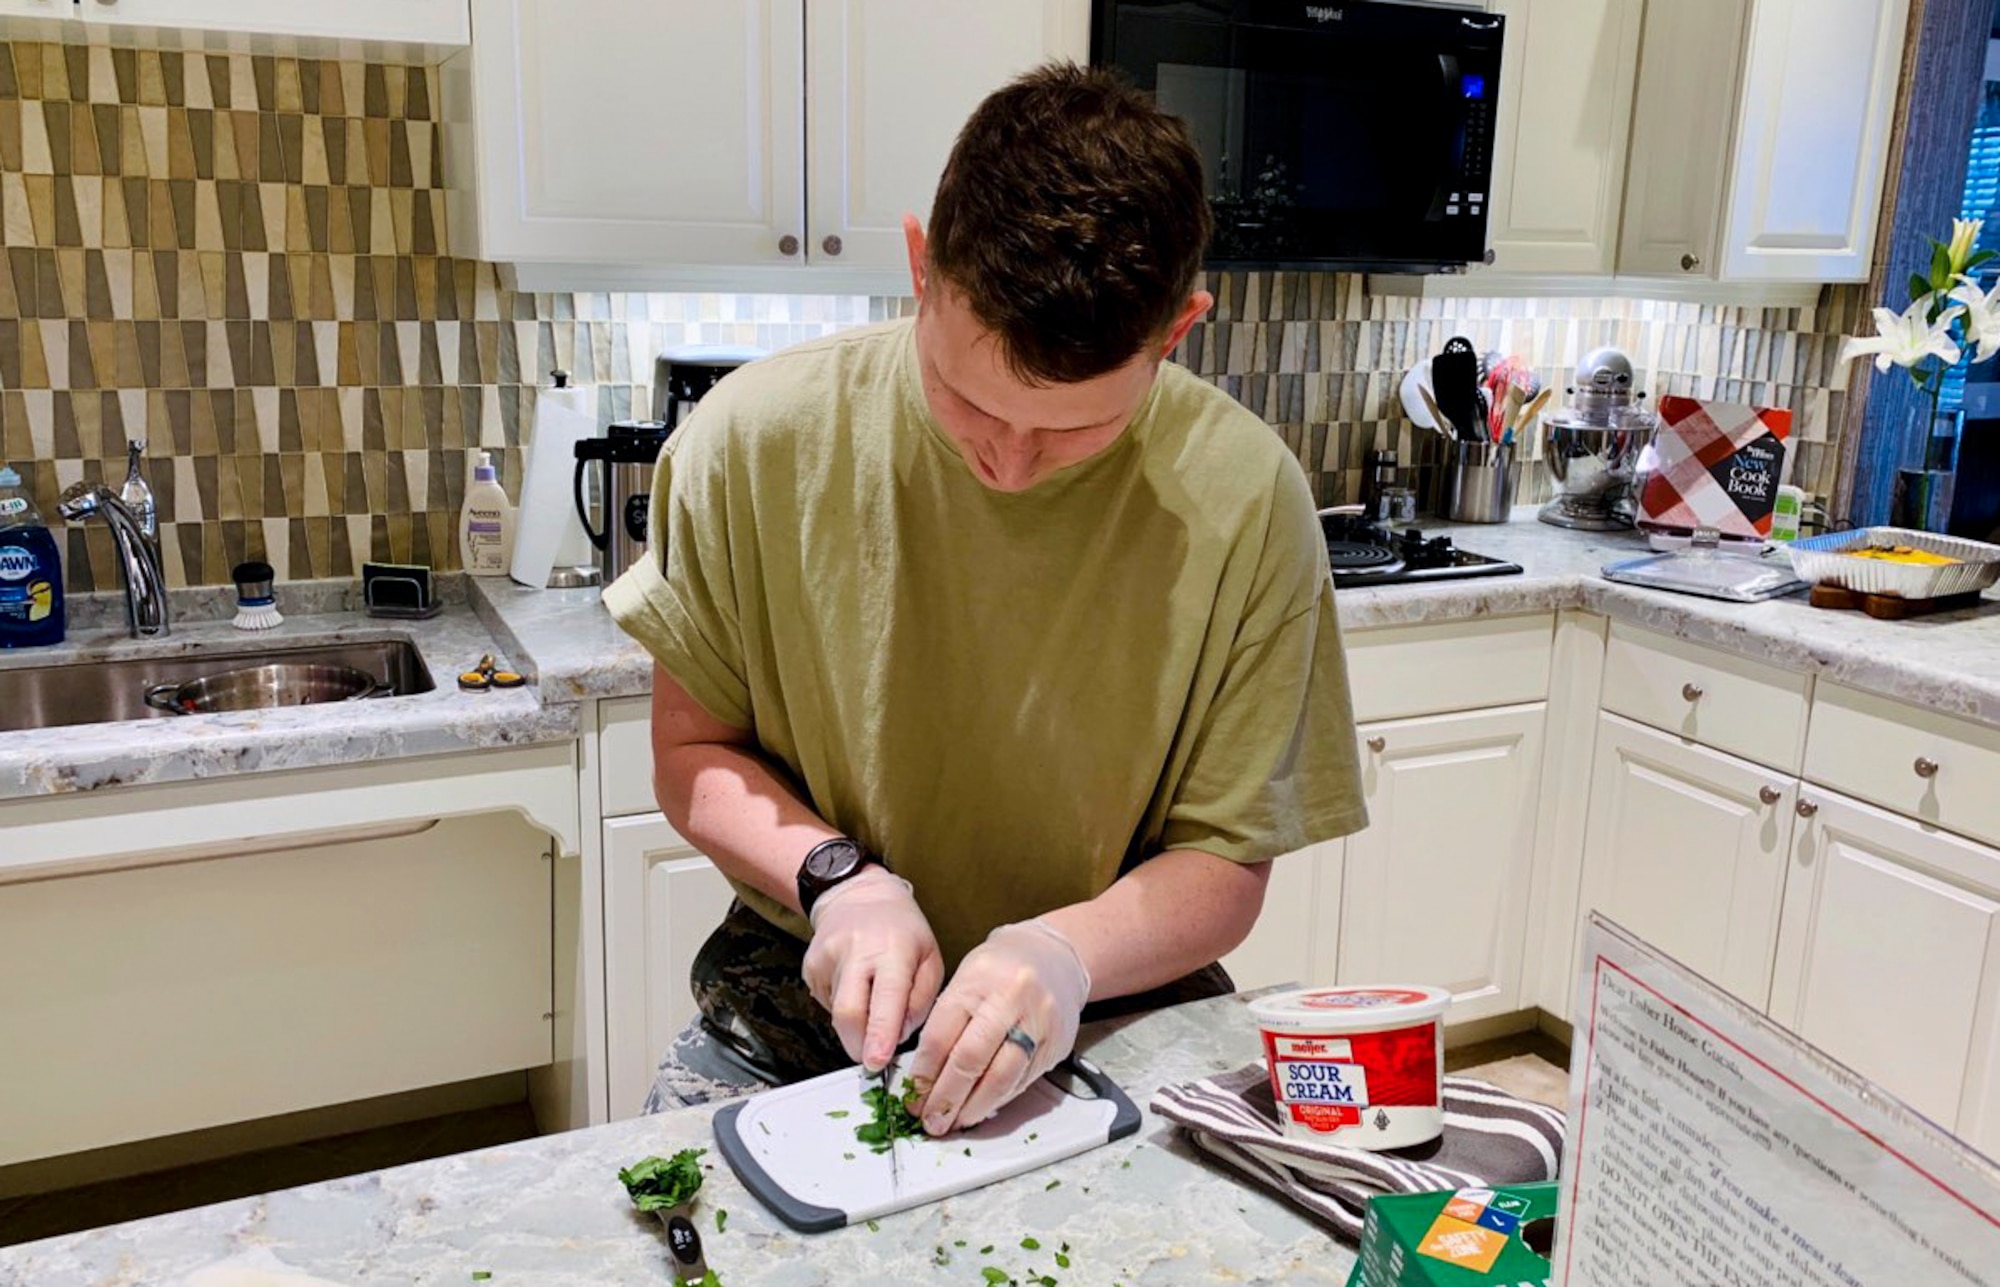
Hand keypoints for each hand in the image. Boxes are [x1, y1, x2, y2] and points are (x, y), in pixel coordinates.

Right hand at [800, 866, 943, 1070]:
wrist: (858, 895)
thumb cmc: (901, 929)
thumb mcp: (930, 956)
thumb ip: (921, 1000)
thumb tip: (900, 1037)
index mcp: (892, 948)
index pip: (884, 998)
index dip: (880, 1034)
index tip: (877, 1061)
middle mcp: (855, 952)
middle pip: (849, 1013)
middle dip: (859, 1046)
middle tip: (872, 1058)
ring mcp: (827, 958)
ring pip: (838, 1014)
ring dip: (857, 1023)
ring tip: (871, 998)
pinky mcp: (810, 968)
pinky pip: (828, 1005)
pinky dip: (845, 1008)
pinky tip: (856, 987)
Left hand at [908, 919, 1091, 1135]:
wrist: (1054, 954)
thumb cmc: (1001, 969)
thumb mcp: (965, 979)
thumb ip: (946, 1022)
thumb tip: (925, 1078)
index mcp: (976, 982)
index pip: (941, 1037)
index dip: (924, 1075)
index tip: (913, 1099)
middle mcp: (1009, 999)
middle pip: (970, 1061)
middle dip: (946, 1098)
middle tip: (932, 1121)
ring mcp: (1038, 1021)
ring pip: (1002, 1077)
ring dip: (975, 1107)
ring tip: (956, 1121)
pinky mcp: (1057, 1042)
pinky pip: (1024, 1079)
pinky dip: (1000, 1098)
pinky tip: (984, 1107)